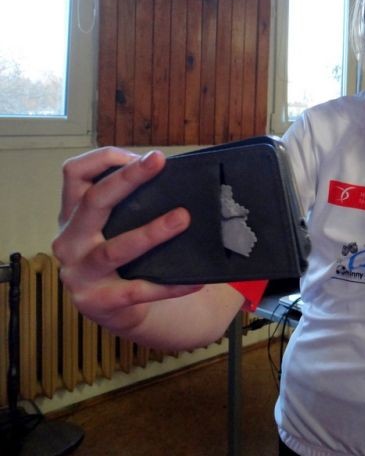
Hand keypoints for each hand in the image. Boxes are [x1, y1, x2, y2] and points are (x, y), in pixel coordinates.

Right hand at [53, 148, 199, 335]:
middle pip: (94, 201)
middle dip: (128, 178)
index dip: (106, 159)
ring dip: (152, 232)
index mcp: (72, 215)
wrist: (113, 309)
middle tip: (158, 162)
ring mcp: (79, 272)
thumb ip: (129, 204)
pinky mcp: (97, 302)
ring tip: (183, 218)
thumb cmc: (120, 256)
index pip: (74, 173)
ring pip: (116, 249)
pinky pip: (138, 291)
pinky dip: (169, 286)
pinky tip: (195, 280)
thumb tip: (176, 178)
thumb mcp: (111, 226)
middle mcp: (69, 240)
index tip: (143, 157)